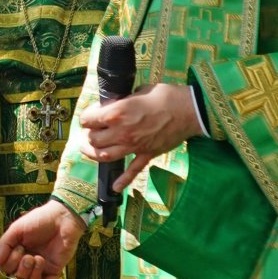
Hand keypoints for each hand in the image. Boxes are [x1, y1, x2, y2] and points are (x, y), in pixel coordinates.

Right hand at [0, 198, 85, 278]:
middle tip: (28, 255)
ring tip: (39, 259)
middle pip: (16, 277)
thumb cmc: (40, 220)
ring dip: (32, 273)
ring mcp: (41, 268)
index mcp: (16, 252)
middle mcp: (27, 262)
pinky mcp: (54, 271)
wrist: (63, 218)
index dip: (9, 262)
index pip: (6, 267)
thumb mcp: (17, 229)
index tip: (18, 248)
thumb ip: (4, 245)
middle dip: (20, 268)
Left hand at [79, 81, 201, 193]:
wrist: (190, 110)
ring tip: (87, 150)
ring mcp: (134, 146)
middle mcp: (122, 132)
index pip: (89, 120)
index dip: (87, 116)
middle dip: (89, 134)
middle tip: (92, 130)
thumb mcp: (139, 91)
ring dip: (93, 154)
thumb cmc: (166, 96)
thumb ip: (124, 100)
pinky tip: (115, 187)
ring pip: (105, 156)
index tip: (91, 114)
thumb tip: (117, 104)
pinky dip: (123, 180)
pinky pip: (133, 170)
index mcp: (117, 113)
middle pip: (94, 139)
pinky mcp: (147, 154)